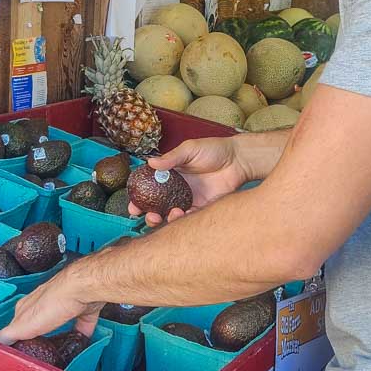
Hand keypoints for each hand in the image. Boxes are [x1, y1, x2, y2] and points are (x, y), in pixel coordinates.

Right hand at [0, 265, 104, 343]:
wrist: (84, 289)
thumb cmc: (53, 302)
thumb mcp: (24, 324)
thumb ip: (10, 334)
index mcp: (28, 305)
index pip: (16, 322)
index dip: (16, 335)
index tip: (17, 349)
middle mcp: (46, 303)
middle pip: (39, 321)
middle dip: (38, 335)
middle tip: (39, 352)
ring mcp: (66, 305)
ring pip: (60, 322)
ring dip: (59, 334)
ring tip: (58, 351)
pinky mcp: (84, 309)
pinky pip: (82, 324)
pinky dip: (82, 334)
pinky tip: (81, 344)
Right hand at [133, 135, 247, 226]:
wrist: (238, 160)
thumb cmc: (214, 150)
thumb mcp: (189, 149)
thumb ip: (171, 158)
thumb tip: (151, 163)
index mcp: (169, 175)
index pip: (148, 189)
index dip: (138, 199)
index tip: (132, 207)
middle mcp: (175, 189)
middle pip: (156, 207)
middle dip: (149, 216)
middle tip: (149, 216)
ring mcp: (188, 200)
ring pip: (171, 216)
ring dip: (165, 220)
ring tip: (168, 215)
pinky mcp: (202, 208)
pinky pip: (189, 218)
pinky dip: (183, 220)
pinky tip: (183, 214)